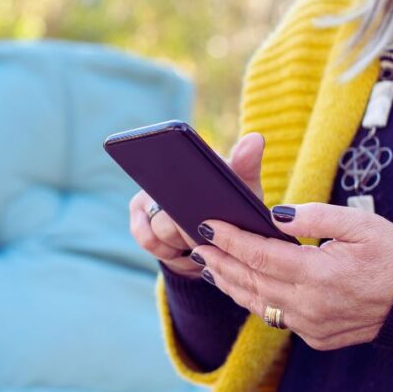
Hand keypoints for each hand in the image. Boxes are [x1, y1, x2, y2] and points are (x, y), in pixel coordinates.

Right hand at [129, 132, 266, 278]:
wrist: (212, 233)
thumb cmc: (232, 204)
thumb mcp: (245, 188)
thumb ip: (248, 165)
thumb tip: (255, 139)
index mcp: (188, 158)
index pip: (177, 161)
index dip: (182, 183)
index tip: (194, 206)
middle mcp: (162, 170)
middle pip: (171, 206)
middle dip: (192, 230)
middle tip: (207, 236)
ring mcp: (146, 192)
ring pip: (161, 228)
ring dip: (182, 243)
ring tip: (199, 243)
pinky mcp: (138, 216)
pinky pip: (148, 240)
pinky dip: (169, 251)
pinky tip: (183, 252)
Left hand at [192, 203, 392, 349]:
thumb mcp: (360, 223)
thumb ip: (315, 216)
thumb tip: (275, 214)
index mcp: (320, 275)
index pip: (260, 255)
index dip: (230, 239)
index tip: (207, 224)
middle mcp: (310, 306)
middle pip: (251, 281)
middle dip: (221, 261)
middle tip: (197, 244)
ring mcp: (311, 326)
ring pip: (258, 303)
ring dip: (230, 283)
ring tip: (209, 264)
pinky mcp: (315, 337)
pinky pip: (275, 317)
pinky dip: (254, 300)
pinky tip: (241, 286)